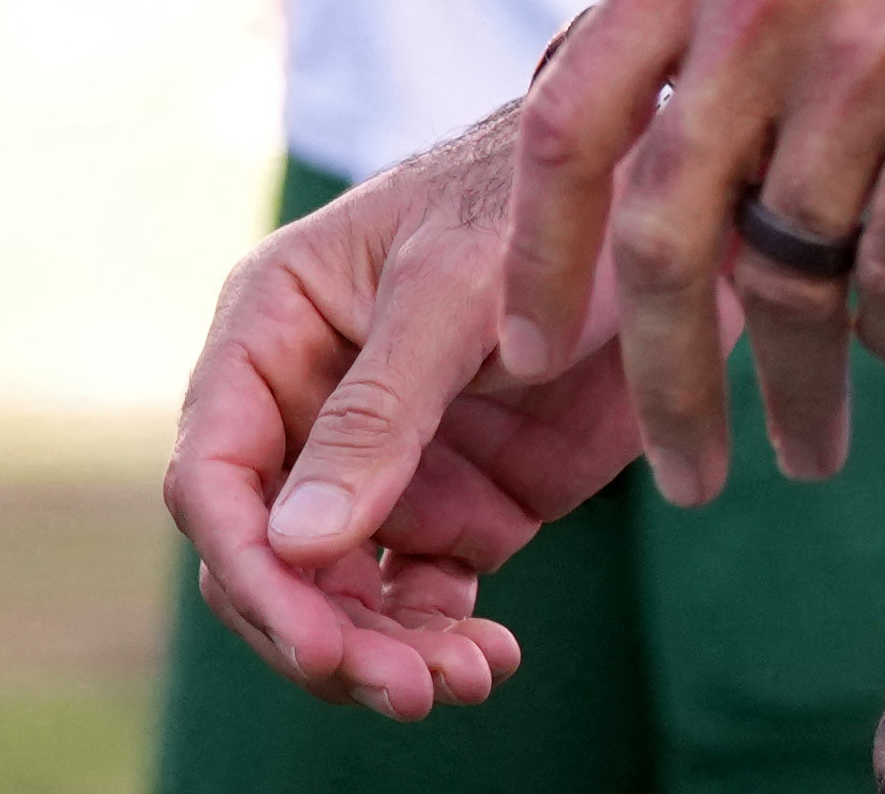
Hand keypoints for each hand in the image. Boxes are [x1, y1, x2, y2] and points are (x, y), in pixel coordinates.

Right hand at [165, 115, 643, 720]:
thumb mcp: (458, 288)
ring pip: (338, 596)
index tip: (314, 637)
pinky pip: (417, 601)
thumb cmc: (545, 196)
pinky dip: (439, 643)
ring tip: (463, 678)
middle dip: (320, 632)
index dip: (248, 565)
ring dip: (383, 654)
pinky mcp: (458, 503)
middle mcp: (310, 404)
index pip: (214, 469)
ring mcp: (384, 463)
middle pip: (267, 556)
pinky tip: (490, 658)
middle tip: (402, 688)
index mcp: (274, 326)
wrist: (670, 206)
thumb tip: (294, 543)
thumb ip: (381, 411)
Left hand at [502, 0, 884, 506]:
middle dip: (664, 383)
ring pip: (793, 273)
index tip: (530, 354)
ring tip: (810, 445)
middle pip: (665, 236)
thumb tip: (640, 165)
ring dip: (801, 384)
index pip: (570, 126)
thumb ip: (711, 12)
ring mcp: (872, 54)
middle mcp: (765, 2)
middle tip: (682, 474)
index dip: (539, 258)